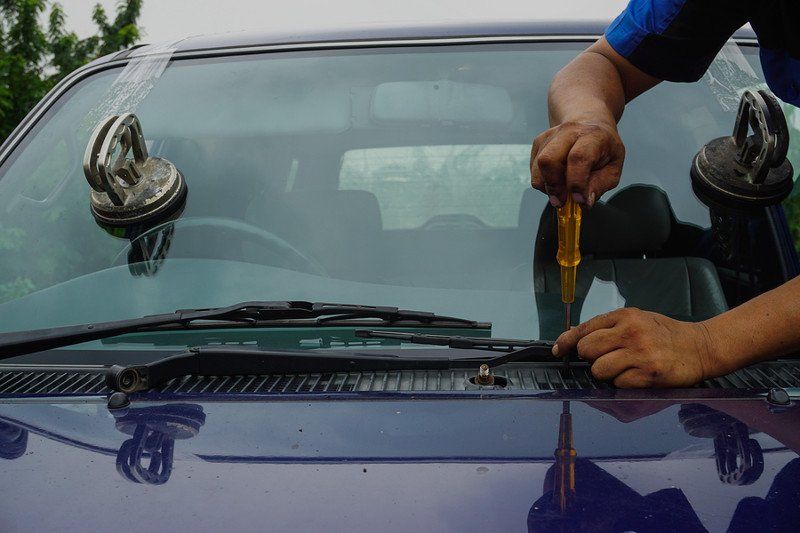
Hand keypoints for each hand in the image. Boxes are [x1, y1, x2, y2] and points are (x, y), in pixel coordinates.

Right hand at [530, 120, 624, 206]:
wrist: (590, 123)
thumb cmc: (603, 149)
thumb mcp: (613, 168)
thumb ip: (600, 185)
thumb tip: (584, 202)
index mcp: (593, 135)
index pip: (578, 158)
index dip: (576, 183)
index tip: (579, 201)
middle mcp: (569, 131)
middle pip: (548, 160)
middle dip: (553, 186)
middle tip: (562, 201)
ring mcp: (550, 135)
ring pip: (538, 166)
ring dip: (547, 186)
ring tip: (561, 191)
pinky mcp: (538, 142)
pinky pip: (534, 168)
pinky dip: (543, 181)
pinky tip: (557, 180)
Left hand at [552, 308, 716, 387]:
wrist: (701, 347)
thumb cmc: (665, 334)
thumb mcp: (637, 320)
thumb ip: (607, 326)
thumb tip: (574, 337)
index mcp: (626, 316)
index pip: (585, 328)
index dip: (567, 341)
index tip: (559, 350)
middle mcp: (631, 332)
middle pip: (587, 350)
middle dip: (590, 357)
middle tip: (604, 358)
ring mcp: (640, 353)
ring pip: (599, 369)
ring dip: (605, 373)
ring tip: (622, 367)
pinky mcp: (649, 374)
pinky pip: (618, 384)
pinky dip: (623, 383)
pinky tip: (637, 375)